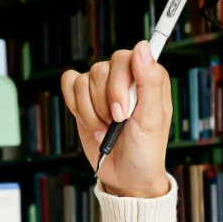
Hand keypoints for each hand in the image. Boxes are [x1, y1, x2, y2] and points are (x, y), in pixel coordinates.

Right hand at [60, 41, 171, 198]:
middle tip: (117, 123)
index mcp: (148, 77)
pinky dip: (76, 107)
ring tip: (106, 129)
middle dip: (105, 103)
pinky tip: (90, 122)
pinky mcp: (83, 97)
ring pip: (84, 81)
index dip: (119, 84)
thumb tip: (143, 47)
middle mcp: (125, 77)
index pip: (127, 57)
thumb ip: (150, 81)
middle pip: (101, 69)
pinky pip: (69, 84)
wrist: (125, 175)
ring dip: (92, 112)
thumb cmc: (145, 149)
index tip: (124, 111)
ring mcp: (102, 86)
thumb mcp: (153, 118)